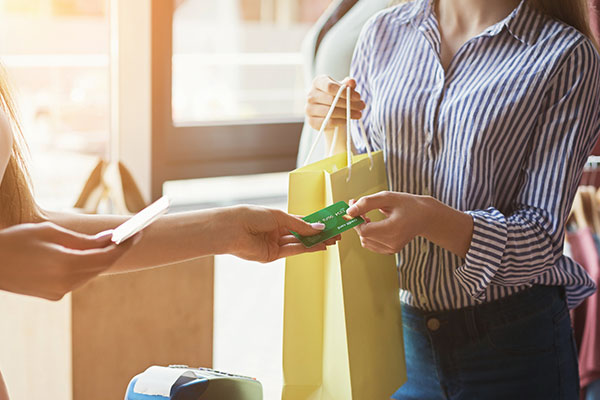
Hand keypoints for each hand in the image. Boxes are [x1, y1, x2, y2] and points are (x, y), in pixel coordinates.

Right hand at [0, 222, 137, 300]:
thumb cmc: (18, 241)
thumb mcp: (51, 233)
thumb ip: (84, 239)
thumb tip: (111, 238)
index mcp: (65, 264)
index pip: (106, 257)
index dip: (125, 245)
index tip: (137, 233)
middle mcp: (65, 282)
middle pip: (101, 267)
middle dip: (116, 251)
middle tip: (129, 236)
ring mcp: (59, 292)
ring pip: (90, 274)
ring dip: (99, 259)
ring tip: (107, 242)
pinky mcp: (53, 296)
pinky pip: (77, 280)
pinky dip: (83, 268)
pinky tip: (81, 256)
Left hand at [220, 205, 339, 262]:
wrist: (232, 230)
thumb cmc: (251, 216)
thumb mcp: (279, 216)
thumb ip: (300, 225)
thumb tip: (319, 227)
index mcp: (277, 219)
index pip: (301, 221)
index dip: (316, 223)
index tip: (330, 223)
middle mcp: (277, 231)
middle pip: (302, 233)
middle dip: (319, 234)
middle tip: (335, 234)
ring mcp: (275, 244)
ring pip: (300, 243)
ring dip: (316, 242)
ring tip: (331, 240)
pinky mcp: (272, 255)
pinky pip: (293, 251)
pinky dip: (307, 248)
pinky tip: (319, 246)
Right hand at [305, 75, 365, 130]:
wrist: (329, 110)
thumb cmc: (338, 95)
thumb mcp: (344, 88)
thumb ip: (348, 84)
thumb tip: (351, 82)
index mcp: (318, 82)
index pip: (330, 87)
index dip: (345, 92)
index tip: (358, 97)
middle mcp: (311, 95)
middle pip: (331, 100)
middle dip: (349, 104)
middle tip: (362, 106)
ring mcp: (309, 109)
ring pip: (330, 112)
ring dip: (347, 114)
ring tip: (359, 114)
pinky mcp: (312, 121)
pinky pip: (328, 122)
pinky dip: (340, 122)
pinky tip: (348, 120)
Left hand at [347, 191, 430, 253]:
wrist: (424, 216)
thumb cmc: (407, 204)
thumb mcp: (387, 197)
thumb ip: (366, 203)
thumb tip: (349, 210)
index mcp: (394, 229)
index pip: (364, 231)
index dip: (355, 220)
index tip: (353, 208)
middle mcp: (393, 242)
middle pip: (363, 235)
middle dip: (358, 222)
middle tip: (360, 207)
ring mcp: (392, 249)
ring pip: (365, 241)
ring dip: (362, 228)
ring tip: (369, 216)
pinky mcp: (391, 251)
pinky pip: (370, 244)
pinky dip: (368, 234)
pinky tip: (375, 224)